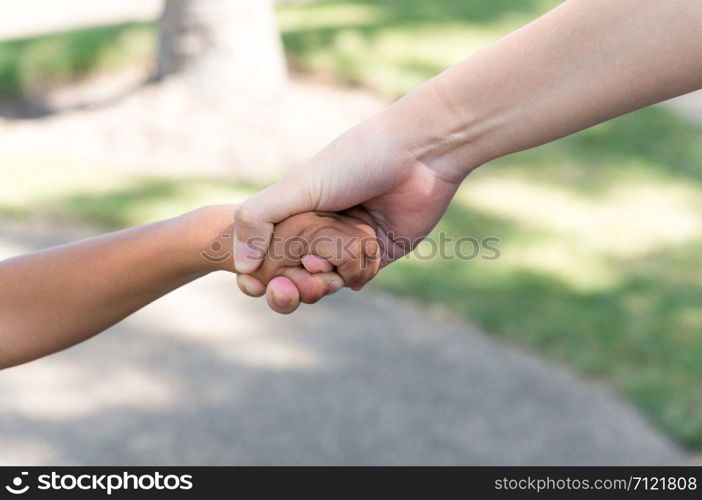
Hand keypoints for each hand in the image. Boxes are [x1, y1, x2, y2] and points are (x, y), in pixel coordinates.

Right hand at [233, 109, 464, 307]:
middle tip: (284, 287)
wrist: (418, 155)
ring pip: (325, 283)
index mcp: (295, 212)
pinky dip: (351, 277)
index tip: (253, 285)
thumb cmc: (355, 161)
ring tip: (321, 272)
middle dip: (287, 288)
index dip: (256, 275)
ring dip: (318, 286)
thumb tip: (242, 266)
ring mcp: (348, 242)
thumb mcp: (298, 185)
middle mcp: (319, 229)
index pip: (265, 253)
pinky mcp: (378, 253)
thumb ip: (259, 218)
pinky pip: (357, 279)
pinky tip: (348, 265)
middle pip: (293, 275)